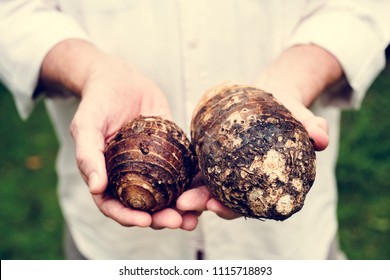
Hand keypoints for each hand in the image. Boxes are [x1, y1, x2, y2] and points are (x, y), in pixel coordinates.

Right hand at [40, 39, 199, 228]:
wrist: (120, 79)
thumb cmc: (98, 102)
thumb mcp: (87, 125)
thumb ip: (89, 155)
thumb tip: (96, 188)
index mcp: (107, 175)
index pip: (115, 205)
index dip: (128, 217)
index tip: (144, 221)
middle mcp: (130, 175)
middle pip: (145, 206)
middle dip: (161, 218)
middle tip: (178, 222)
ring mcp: (152, 165)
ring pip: (166, 194)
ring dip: (180, 208)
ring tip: (195, 216)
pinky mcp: (170, 151)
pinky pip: (182, 170)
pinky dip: (192, 183)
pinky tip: (205, 189)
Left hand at [179, 44, 343, 219]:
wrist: (270, 97)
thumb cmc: (286, 109)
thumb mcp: (299, 114)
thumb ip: (311, 126)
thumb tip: (322, 138)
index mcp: (260, 183)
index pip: (245, 204)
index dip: (231, 209)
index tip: (217, 206)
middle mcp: (240, 181)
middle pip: (219, 199)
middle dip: (201, 204)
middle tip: (183, 203)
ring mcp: (223, 169)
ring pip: (202, 187)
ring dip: (186, 193)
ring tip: (170, 194)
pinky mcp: (211, 154)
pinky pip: (194, 166)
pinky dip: (182, 172)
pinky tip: (168, 171)